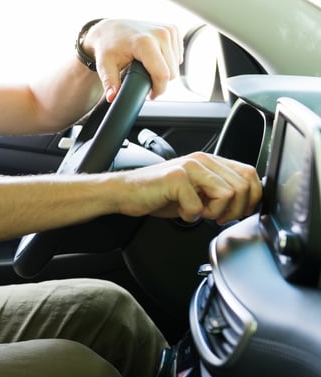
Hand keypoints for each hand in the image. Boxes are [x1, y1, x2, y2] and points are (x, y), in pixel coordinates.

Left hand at [84, 19, 181, 101]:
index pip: (162, 74)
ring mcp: (168, 30)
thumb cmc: (107, 47)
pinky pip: (177, 55)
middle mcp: (160, 34)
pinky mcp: (173, 29)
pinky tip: (154, 58)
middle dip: (160, 82)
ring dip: (165, 71)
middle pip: (172, 72)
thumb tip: (112, 97)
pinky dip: (168, 61)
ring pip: (176, 64)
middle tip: (145, 81)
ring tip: (147, 68)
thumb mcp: (104, 65)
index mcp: (145, 42)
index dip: (159, 89)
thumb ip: (110, 82)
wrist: (110, 29)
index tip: (150, 95)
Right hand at [116, 152, 261, 224]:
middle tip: (214, 216)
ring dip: (213, 212)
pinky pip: (199, 206)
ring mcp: (189, 167)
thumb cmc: (159, 194)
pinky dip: (191, 216)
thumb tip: (246, 204)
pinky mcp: (176, 178)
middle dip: (233, 210)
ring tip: (197, 212)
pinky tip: (180, 211)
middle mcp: (202, 160)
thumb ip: (220, 191)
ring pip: (227, 195)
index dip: (251, 198)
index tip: (238, 212)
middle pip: (242, 187)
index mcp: (210, 161)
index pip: (250, 174)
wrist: (126, 192)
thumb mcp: (197, 191)